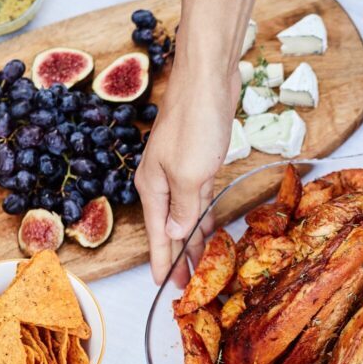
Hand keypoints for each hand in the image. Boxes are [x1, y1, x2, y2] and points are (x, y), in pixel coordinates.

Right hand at [135, 62, 239, 284]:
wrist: (208, 76)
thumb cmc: (196, 121)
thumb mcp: (190, 174)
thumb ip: (183, 208)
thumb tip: (174, 234)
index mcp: (154, 186)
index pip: (158, 235)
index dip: (163, 262)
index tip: (165, 287)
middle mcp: (163, 180)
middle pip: (170, 228)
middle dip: (179, 257)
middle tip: (188, 287)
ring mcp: (181, 168)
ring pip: (186, 213)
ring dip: (192, 239)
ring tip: (200, 266)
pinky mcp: (200, 157)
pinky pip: (199, 197)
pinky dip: (202, 215)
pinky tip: (207, 227)